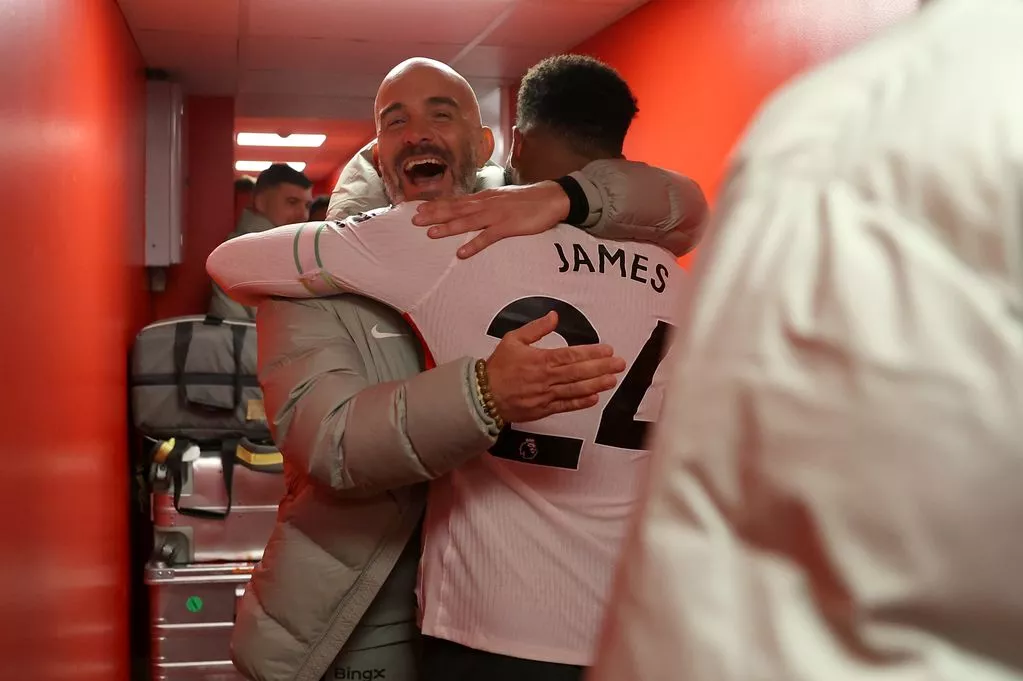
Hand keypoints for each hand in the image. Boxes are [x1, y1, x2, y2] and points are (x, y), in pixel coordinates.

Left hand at [412, 181, 570, 258]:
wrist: (551, 197)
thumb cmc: (527, 200)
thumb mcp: (502, 198)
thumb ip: (485, 204)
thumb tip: (469, 209)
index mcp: (484, 198)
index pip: (456, 200)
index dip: (437, 204)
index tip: (418, 208)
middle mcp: (486, 204)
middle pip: (456, 209)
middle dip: (435, 215)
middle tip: (415, 220)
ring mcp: (497, 215)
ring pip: (468, 221)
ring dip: (449, 227)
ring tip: (431, 234)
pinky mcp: (509, 226)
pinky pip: (488, 237)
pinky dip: (474, 245)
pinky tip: (462, 253)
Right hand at [485, 311, 625, 423]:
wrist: (482, 395)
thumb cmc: (498, 367)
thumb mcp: (513, 340)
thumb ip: (536, 328)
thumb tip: (554, 316)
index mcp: (541, 360)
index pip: (571, 355)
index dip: (592, 353)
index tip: (607, 350)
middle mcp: (546, 378)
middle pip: (579, 372)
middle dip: (601, 368)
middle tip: (619, 364)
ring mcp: (546, 396)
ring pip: (576, 390)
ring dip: (596, 384)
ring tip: (612, 380)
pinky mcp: (543, 410)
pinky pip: (566, 406)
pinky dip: (580, 403)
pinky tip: (594, 398)